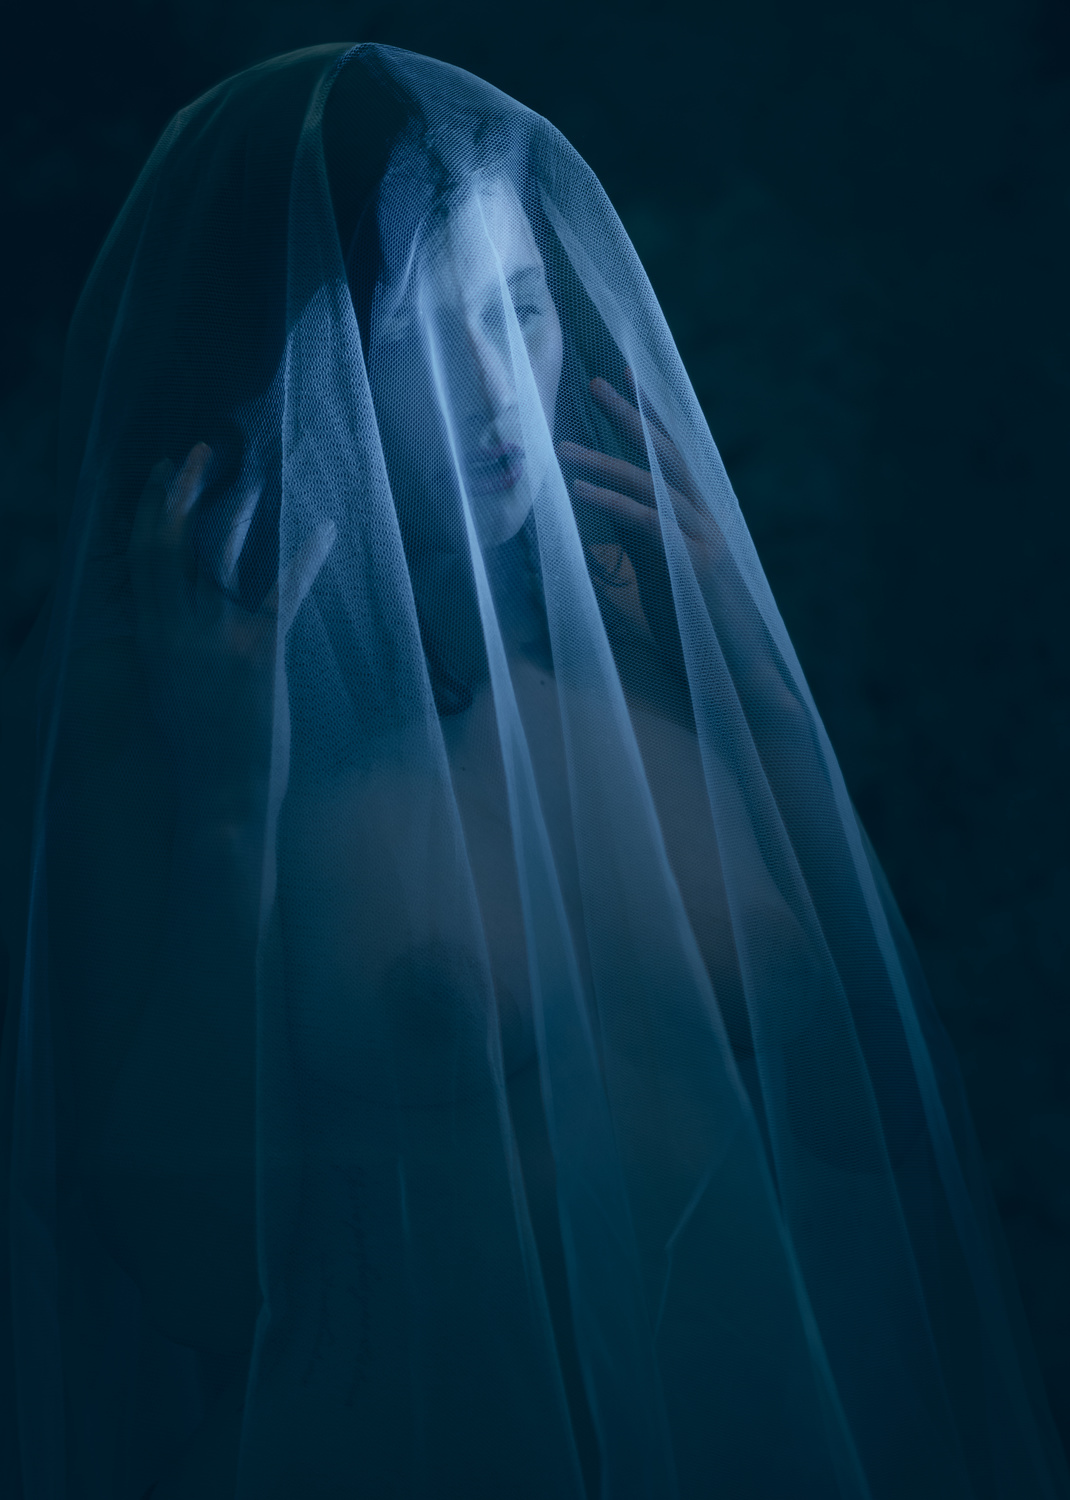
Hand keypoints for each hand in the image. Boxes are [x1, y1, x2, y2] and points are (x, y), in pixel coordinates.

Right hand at [128, 444, 334, 821]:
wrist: (220, 801)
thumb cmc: (199, 751)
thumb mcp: (170, 687)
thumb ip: (176, 642)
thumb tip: (192, 604)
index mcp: (148, 639)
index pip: (138, 560)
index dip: (147, 510)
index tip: (158, 474)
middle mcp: (174, 631)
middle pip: (165, 543)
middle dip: (177, 490)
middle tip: (195, 450)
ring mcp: (215, 639)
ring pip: (218, 555)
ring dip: (233, 508)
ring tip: (246, 470)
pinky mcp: (258, 654)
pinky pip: (283, 591)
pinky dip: (306, 555)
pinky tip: (325, 527)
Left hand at [558, 374, 725, 607]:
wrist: (734, 668)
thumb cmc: (693, 627)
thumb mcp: (657, 569)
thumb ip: (635, 532)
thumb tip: (602, 498)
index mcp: (697, 517)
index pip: (671, 454)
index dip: (648, 415)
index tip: (625, 378)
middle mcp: (704, 518)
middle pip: (665, 453)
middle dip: (630, 415)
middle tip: (596, 382)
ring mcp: (704, 537)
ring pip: (653, 484)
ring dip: (604, 462)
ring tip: (562, 448)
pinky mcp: (695, 563)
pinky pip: (648, 523)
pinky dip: (612, 503)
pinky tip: (580, 491)